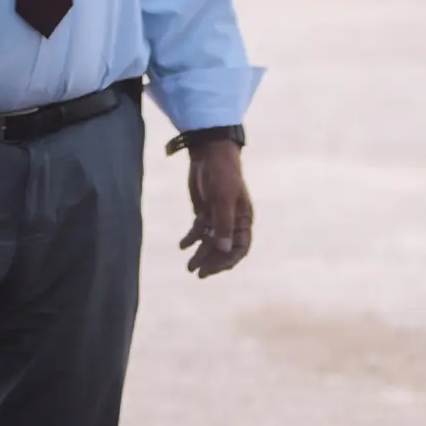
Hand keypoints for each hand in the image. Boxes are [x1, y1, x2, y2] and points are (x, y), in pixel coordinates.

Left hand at [179, 140, 252, 277]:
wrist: (209, 153)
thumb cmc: (221, 174)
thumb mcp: (222, 198)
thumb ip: (223, 224)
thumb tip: (223, 249)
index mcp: (243, 220)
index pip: (240, 248)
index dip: (228, 261)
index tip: (213, 269)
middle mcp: (232, 221)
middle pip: (223, 248)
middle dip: (211, 261)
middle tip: (197, 273)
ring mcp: (217, 217)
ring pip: (210, 241)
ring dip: (200, 254)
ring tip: (189, 266)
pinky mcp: (205, 211)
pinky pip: (199, 230)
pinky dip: (191, 238)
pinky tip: (182, 246)